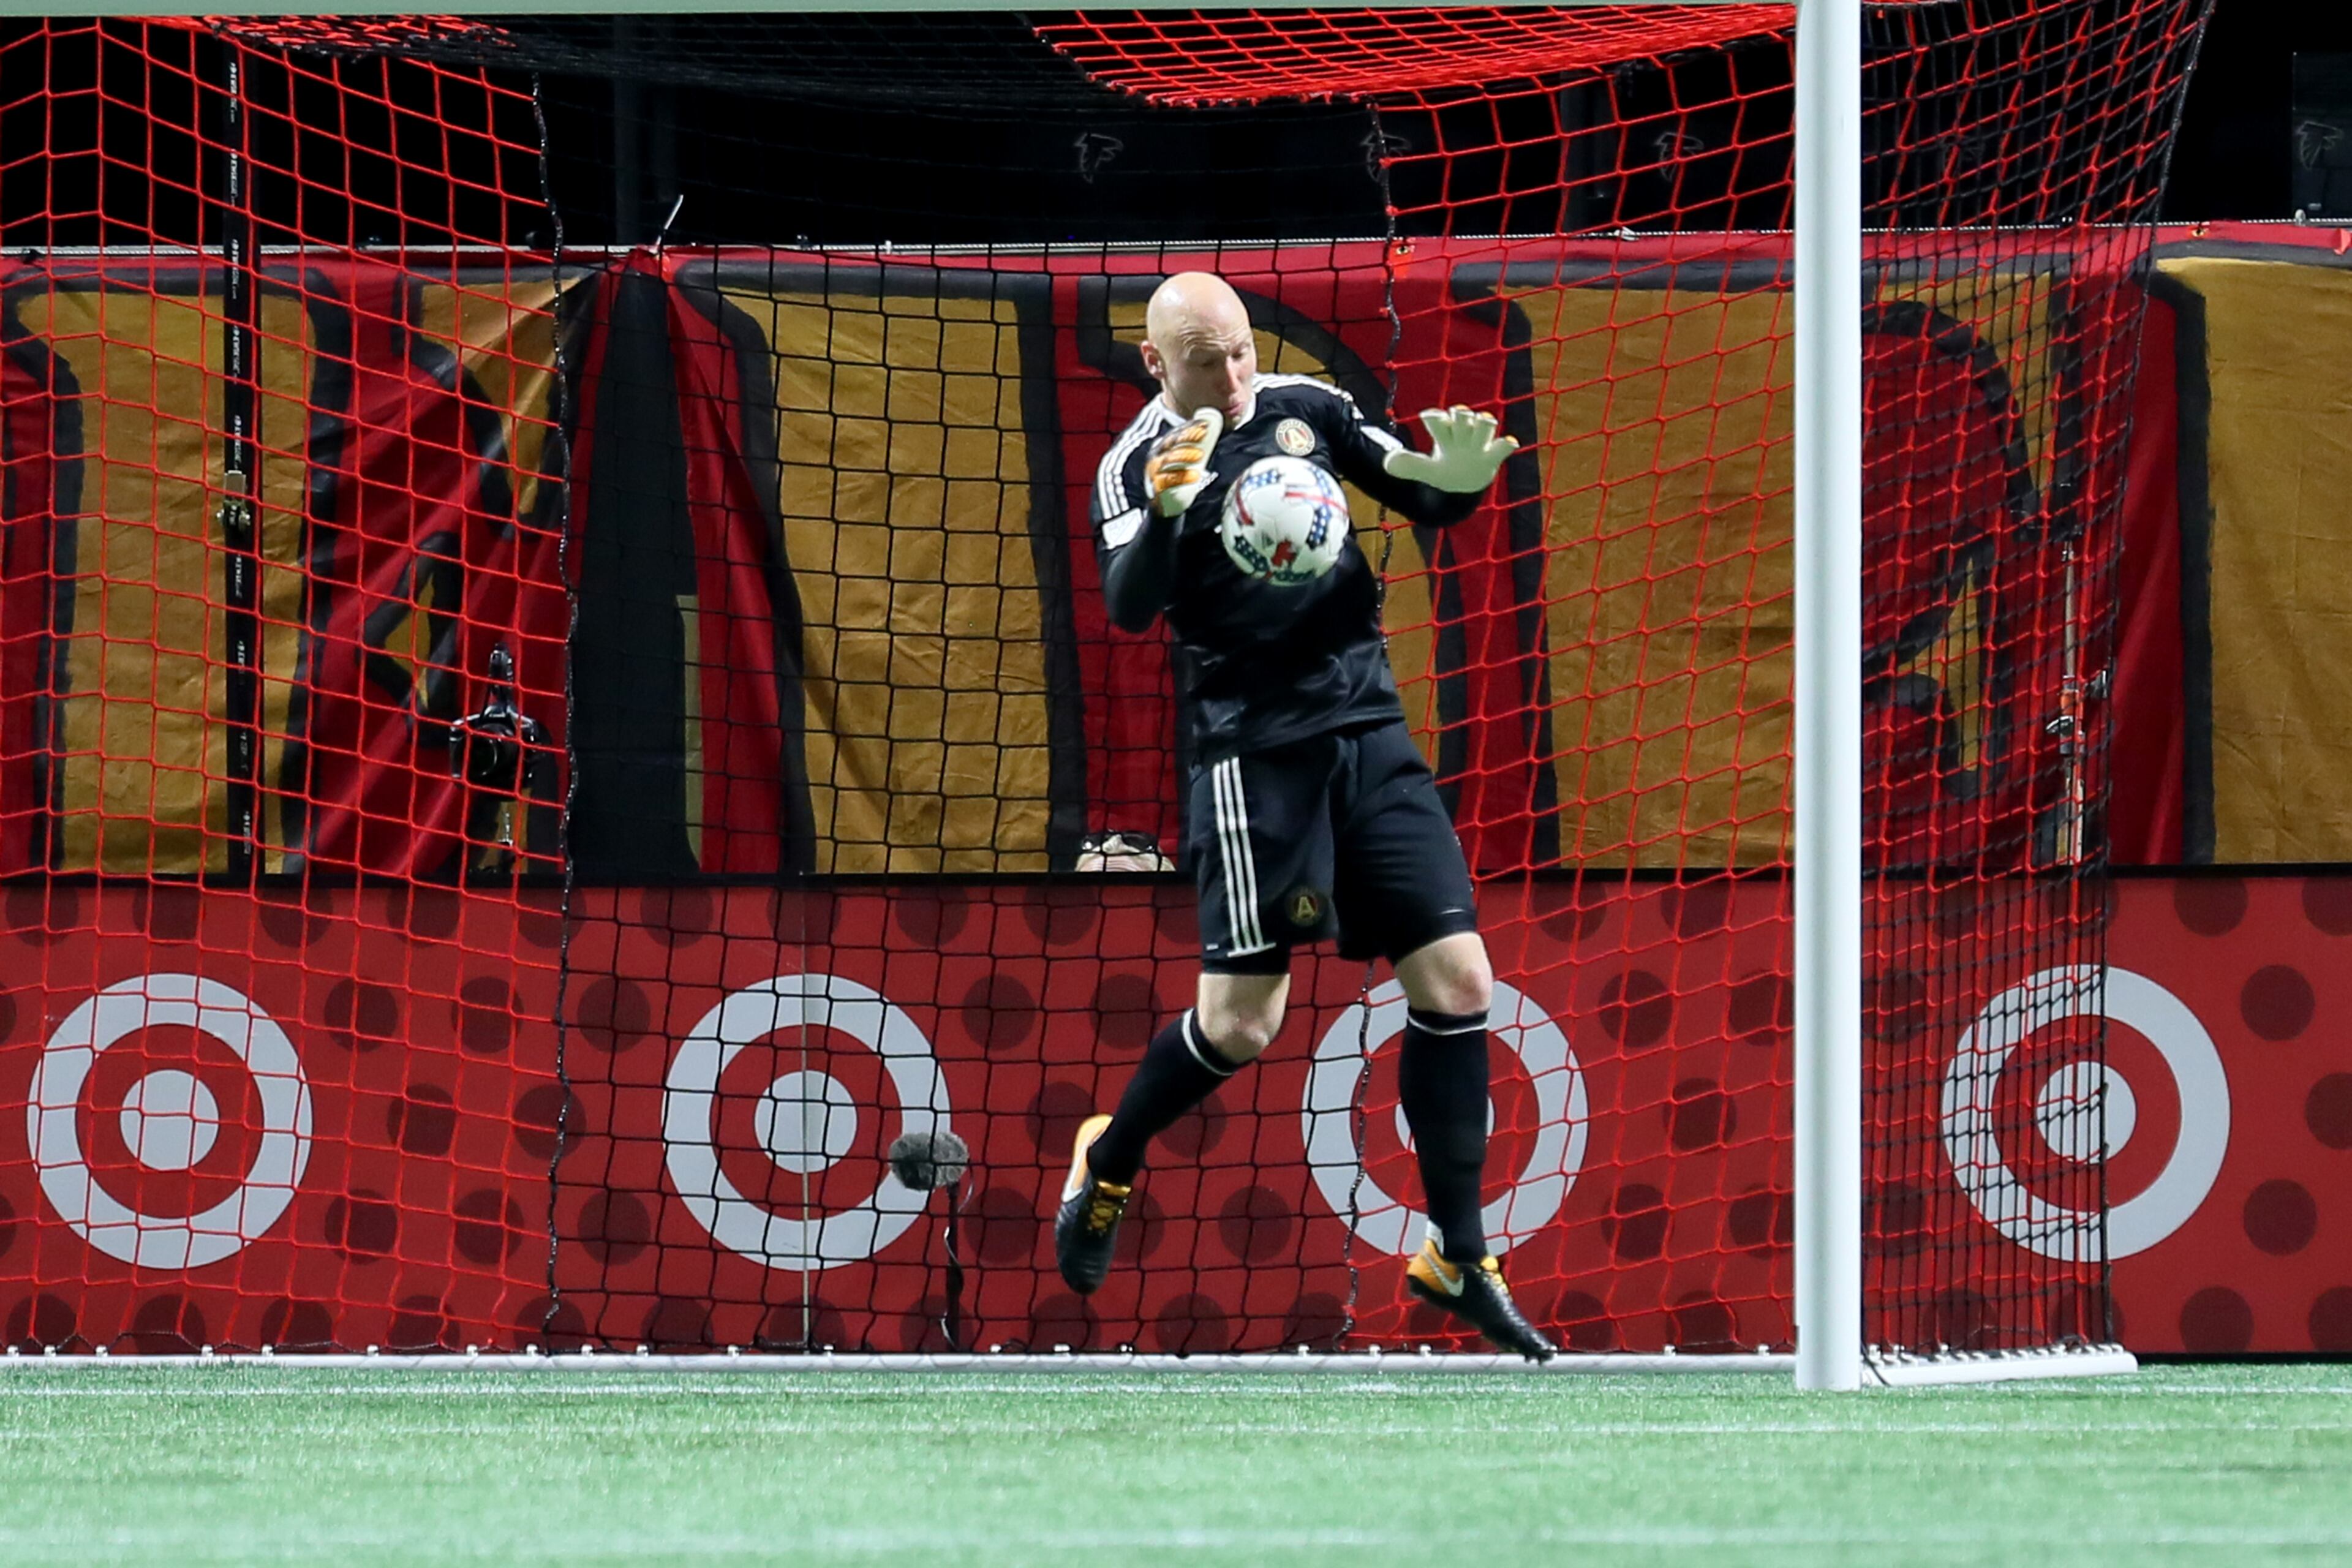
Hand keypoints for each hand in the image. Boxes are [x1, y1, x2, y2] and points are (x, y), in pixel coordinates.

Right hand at [1142, 406, 1223, 517]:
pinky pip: (1167, 480)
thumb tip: (1214, 426)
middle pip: (1170, 444)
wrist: (1164, 505)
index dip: (1189, 428)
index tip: (1205, 425)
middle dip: (1187, 437)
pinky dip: (1181, 477)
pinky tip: (1195, 475)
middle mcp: (1156, 457)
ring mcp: (1154, 472)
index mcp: (1163, 448)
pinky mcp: (1157, 488)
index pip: (1175, 434)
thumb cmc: (1177, 478)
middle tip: (1203, 435)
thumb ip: (1194, 446)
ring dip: (1184, 455)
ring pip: (1167, 460)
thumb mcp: (1185, 460)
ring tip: (1201, 455)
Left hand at [1381, 405, 1518, 493]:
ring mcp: (1479, 444)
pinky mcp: (1493, 456)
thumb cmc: (1444, 471)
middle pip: (1463, 415)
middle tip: (1457, 427)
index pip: (1438, 419)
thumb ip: (1409, 465)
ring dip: (1482, 423)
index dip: (1434, 417)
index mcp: (1444, 435)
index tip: (1428, 419)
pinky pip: (1503, 447)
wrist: (1466, 484)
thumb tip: (1388, 463)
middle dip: (1460, 415)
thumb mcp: (1427, 470)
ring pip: (1484, 423)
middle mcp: (1462, 435)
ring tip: (1480, 429)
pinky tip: (1508, 442)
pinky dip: (1506, 444)